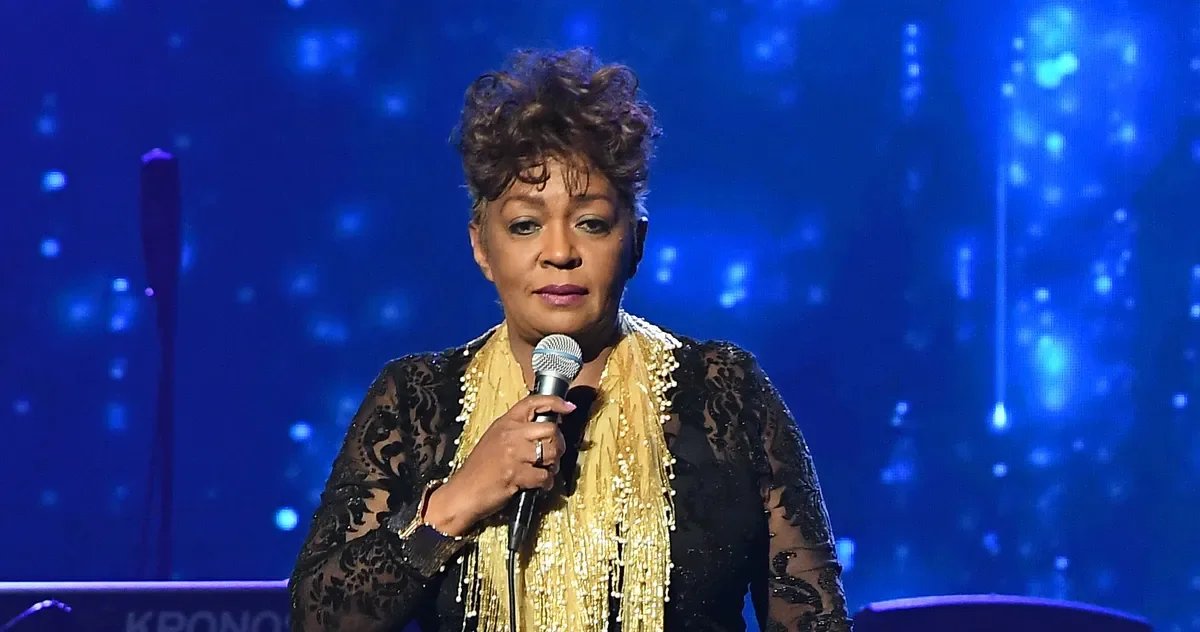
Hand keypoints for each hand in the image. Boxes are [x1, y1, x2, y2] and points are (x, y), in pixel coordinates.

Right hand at [423, 395, 572, 536]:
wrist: (464, 492)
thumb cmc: (480, 468)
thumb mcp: (495, 440)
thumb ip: (517, 432)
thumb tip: (545, 431)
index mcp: (505, 423)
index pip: (533, 403)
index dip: (554, 402)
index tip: (568, 407)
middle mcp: (510, 434)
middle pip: (551, 430)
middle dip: (558, 444)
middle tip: (553, 455)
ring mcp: (513, 453)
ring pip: (551, 453)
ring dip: (553, 465)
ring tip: (544, 471)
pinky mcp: (516, 474)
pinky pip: (544, 476)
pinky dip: (546, 483)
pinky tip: (538, 485)